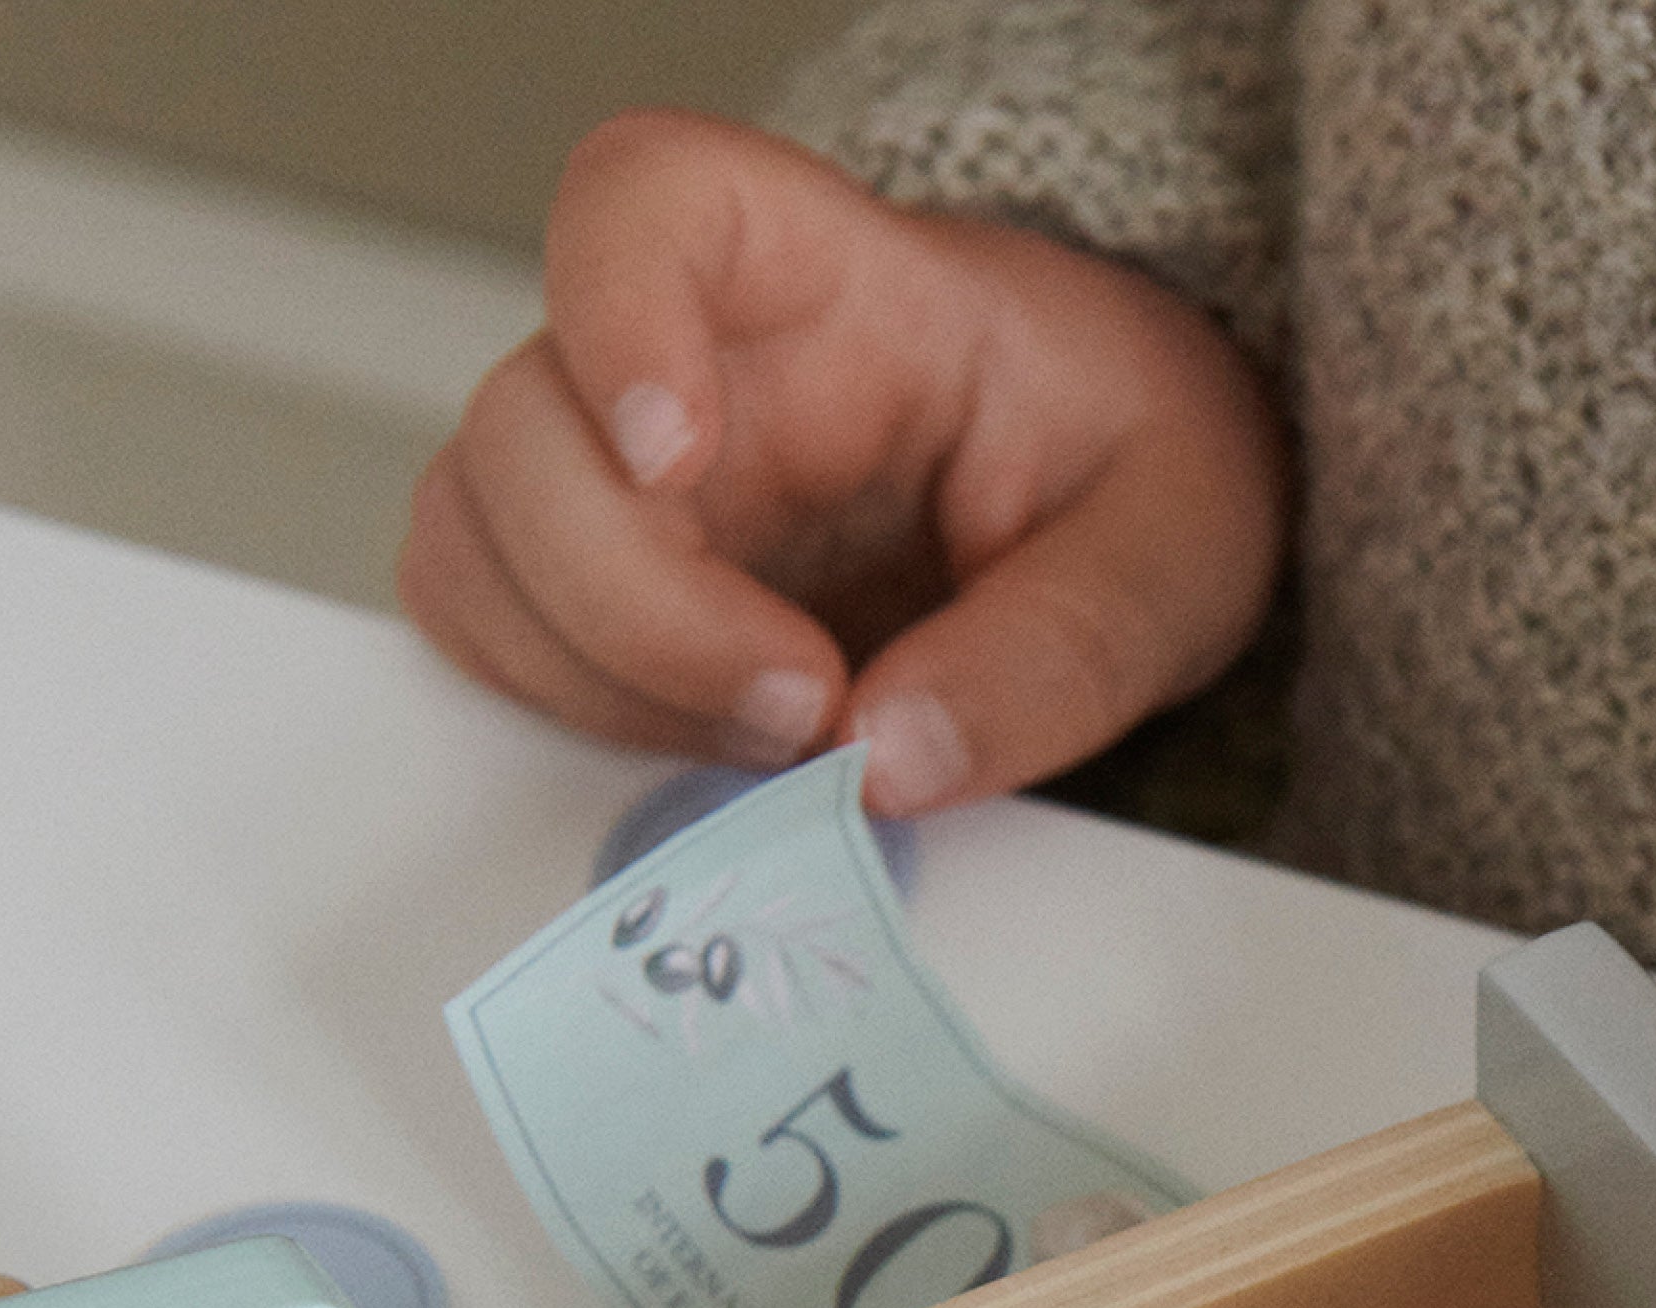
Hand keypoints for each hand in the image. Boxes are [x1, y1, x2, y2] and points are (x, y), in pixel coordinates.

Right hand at [402, 113, 1287, 813]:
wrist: (1122, 512)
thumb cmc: (1130, 469)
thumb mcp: (1175, 546)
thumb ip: (1060, 649)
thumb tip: (885, 760)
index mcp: (831, 278)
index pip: (647, 200)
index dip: (613, 309)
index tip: (672, 449)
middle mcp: (692, 363)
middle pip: (525, 428)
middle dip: (632, 605)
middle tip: (805, 706)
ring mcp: (630, 480)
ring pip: (480, 547)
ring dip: (597, 683)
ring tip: (782, 745)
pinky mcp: (616, 590)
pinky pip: (504, 640)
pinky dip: (581, 722)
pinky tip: (721, 756)